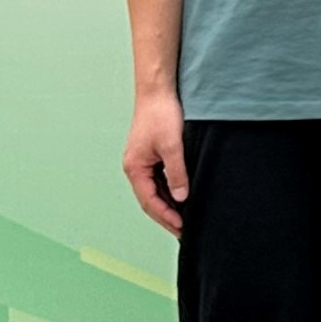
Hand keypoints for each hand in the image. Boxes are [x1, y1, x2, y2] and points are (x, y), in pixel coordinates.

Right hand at [122, 87, 189, 237]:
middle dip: (167, 216)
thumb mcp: (172, 146)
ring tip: (185, 219)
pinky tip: (182, 197)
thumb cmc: (161, 114)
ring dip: (169, 204)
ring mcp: (143, 162)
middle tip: (184, 231)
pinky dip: (170, 191)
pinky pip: (159, 180)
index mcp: (135, 168)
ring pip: (155, 191)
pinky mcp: (152, 155)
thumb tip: (182, 197)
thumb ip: (176, 173)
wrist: (158, 90)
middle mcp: (136, 168)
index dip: (166, 216)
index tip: (181, 227)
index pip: (150, 201)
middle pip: (151, 199)